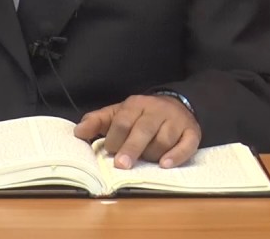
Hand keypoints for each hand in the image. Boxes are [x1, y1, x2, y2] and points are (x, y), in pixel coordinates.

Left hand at [73, 94, 200, 168]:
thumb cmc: (142, 115)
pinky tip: (165, 165)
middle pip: (143, 129)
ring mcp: (176, 121)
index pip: (123, 120)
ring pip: (164, 139)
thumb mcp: (119, 113)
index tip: (109, 151)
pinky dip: (176, 155)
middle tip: (121, 165)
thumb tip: (77, 132)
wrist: (178, 104)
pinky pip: (187, 145)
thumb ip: (98, 121)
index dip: (115, 137)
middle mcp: (157, 110)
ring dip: (152, 154)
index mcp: (136, 104)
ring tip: (145, 162)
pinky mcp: (192, 132)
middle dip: (131, 148)